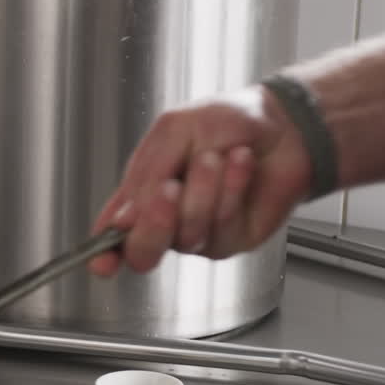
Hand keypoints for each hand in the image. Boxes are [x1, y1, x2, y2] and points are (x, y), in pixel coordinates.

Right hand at [89, 85, 314, 275]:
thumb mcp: (173, 131)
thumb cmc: (227, 121)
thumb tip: (121, 219)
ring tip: (216, 158)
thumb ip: (145, 175)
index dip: (103, 253)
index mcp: (142, 195)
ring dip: (203, 190)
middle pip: (143, 252)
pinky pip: (221, 227)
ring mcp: (198, 233)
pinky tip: (240, 165)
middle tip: (169, 189)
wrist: (283, 123)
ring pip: (186, 234)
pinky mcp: (232, 239)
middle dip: (154, 222)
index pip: (113, 234)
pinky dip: (231, 190)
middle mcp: (166, 221)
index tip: (101, 263)